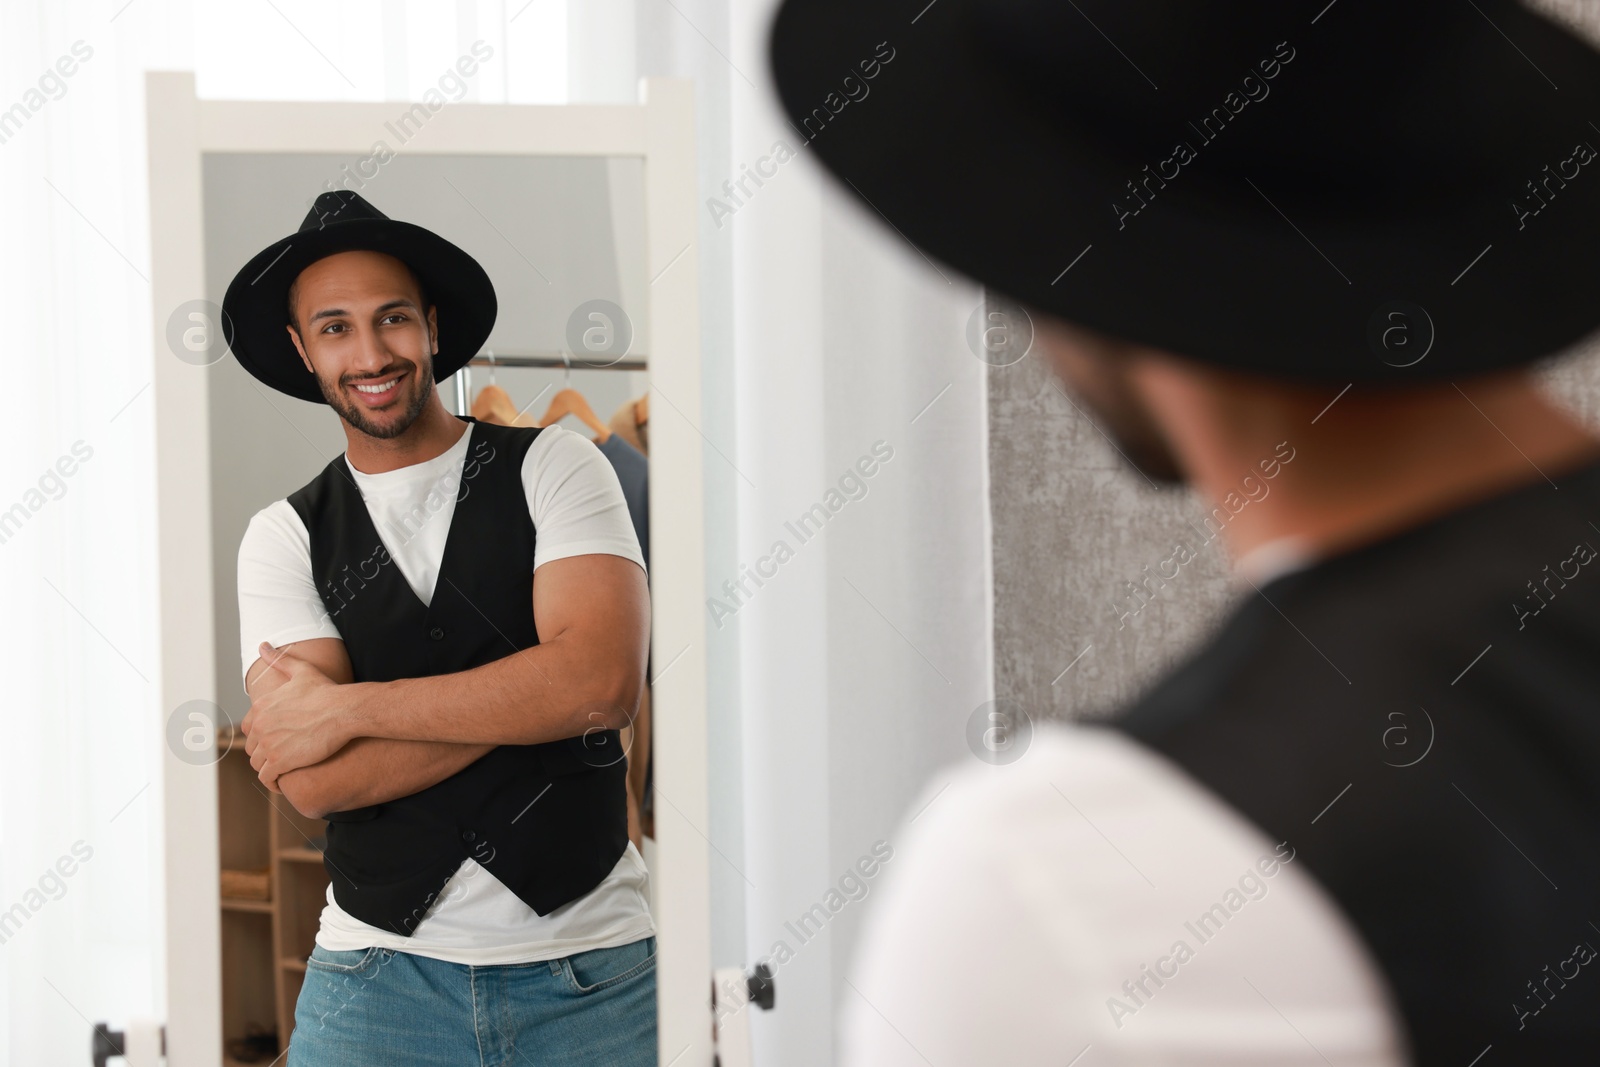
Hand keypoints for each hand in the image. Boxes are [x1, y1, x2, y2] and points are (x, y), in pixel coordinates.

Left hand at [242, 641, 355, 790]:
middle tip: (278, 758)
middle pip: (252, 747)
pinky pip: (267, 778)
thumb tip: (263, 646)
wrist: (344, 710)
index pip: (249, 728)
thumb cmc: (327, 691)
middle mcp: (261, 726)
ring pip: (257, 764)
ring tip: (281, 772)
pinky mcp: (280, 762)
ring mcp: (269, 745)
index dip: (260, 736)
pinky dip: (273, 783)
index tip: (272, 740)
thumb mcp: (302, 671)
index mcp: (262, 706)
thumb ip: (280, 660)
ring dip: (267, 769)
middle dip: (263, 753)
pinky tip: (282, 783)